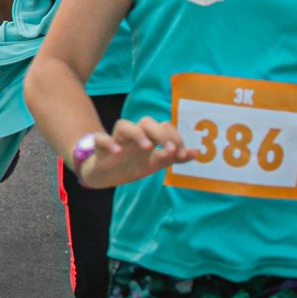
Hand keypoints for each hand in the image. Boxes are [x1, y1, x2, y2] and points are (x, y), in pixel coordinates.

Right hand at [73, 116, 191, 188]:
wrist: (105, 175)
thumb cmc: (132, 164)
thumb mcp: (155, 163)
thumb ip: (173, 157)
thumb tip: (195, 153)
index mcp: (149, 137)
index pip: (164, 127)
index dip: (174, 138)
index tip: (179, 154)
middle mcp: (134, 135)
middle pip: (146, 122)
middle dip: (160, 134)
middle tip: (169, 149)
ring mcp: (117, 139)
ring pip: (124, 125)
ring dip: (137, 134)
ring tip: (147, 147)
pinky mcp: (101, 146)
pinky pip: (101, 138)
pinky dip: (109, 142)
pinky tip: (117, 152)